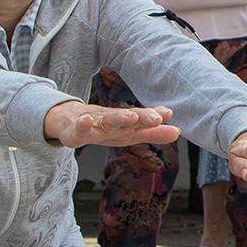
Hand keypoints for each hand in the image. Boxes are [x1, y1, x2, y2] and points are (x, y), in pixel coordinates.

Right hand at [44, 102, 179, 148]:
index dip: (154, 117)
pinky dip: (83, 124)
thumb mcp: (130, 133)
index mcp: (125, 124)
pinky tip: (88, 120)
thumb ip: (152, 133)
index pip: (142, 119)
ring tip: (131, 117)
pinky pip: (80, 129)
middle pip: (128, 118)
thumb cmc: (104, 128)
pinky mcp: (76, 131)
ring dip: (119, 118)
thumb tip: (178, 131)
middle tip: (157, 117)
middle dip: (143, 117)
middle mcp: (112, 121)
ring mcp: (94, 125)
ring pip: (107, 121)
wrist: (68, 121)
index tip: (169, 113)